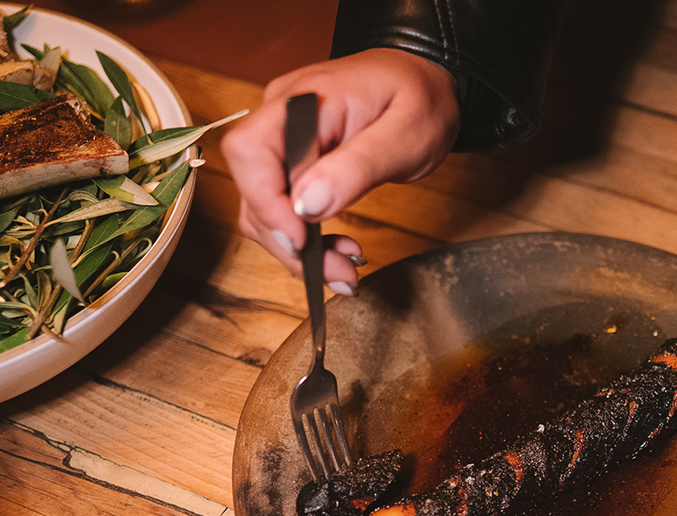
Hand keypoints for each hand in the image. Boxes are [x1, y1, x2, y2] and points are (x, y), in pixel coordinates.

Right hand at [221, 48, 459, 292]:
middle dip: (288, 241)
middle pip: (253, 188)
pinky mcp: (295, 160)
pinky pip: (284, 206)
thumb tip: (307, 204)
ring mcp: (284, 139)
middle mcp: (280, 117)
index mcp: (303, 101)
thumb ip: (357, 167)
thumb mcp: (405, 135)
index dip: (266, 203)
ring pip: (264, 207)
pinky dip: (306, 238)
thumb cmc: (421, 99)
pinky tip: (338, 250)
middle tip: (339, 273)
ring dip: (297, 249)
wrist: (425, 81)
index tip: (302, 240)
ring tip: (345, 269)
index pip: (250, 153)